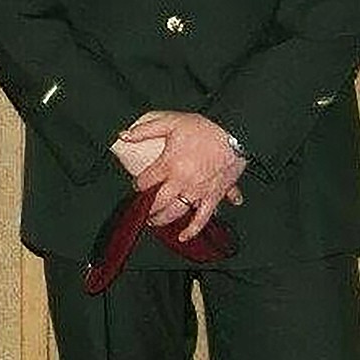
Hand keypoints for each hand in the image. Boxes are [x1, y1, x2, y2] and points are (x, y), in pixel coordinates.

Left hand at [119, 111, 246, 240]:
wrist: (235, 135)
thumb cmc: (204, 129)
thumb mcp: (170, 122)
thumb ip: (145, 130)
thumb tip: (124, 135)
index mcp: (169, 164)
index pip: (145, 180)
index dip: (137, 184)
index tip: (136, 184)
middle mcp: (182, 181)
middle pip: (158, 201)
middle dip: (147, 207)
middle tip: (141, 210)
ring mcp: (198, 192)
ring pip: (176, 212)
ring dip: (163, 219)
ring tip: (154, 222)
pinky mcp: (214, 197)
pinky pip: (202, 218)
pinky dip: (193, 230)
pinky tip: (184, 236)